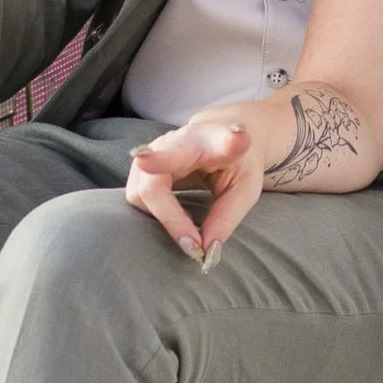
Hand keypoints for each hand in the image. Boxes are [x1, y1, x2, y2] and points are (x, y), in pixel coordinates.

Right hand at [124, 114, 264, 262]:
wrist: (220, 133)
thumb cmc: (236, 161)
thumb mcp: (246, 187)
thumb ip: (227, 217)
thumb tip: (206, 249)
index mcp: (213, 142)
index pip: (206, 144)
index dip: (190, 154)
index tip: (203, 149)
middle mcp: (176, 142)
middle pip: (154, 182)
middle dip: (170, 216)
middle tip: (194, 247)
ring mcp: (152, 151)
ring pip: (139, 194)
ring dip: (163, 219)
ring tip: (190, 229)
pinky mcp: (140, 165)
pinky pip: (137, 197)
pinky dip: (156, 215)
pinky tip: (177, 217)